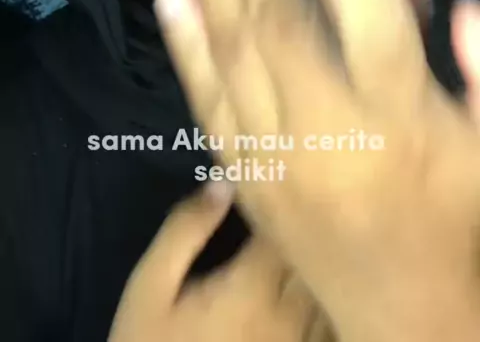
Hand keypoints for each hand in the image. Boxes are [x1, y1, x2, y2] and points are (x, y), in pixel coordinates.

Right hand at [108, 183, 330, 341]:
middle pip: (319, 256)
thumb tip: (225, 182)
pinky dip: (331, 301)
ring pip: (333, 291)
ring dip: (327, 260)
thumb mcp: (151, 286)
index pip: (288, 231)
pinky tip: (321, 282)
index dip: (290, 203)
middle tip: (305, 196)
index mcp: (251, 288)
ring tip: (320, 232)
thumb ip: (186, 229)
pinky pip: (331, 326)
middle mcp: (287, 317)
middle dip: (314, 226)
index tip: (281, 180)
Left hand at [156, 0, 479, 341]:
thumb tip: (466, 2)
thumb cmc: (454, 217)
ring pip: (234, 52)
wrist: (398, 310)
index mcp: (402, 122)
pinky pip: (207, 101)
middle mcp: (331, 133)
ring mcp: (275, 154)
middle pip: (283, 24)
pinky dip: (187, 43)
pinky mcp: (242, 172)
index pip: (374, 27)